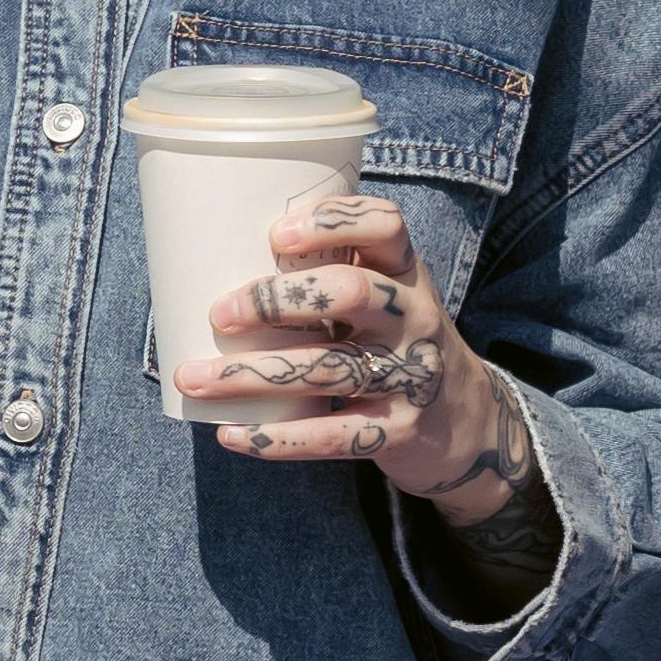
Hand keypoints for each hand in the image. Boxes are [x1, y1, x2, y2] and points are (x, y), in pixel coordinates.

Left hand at [180, 192, 563, 582]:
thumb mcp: (385, 297)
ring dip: (251, 375)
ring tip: (192, 377)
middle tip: (219, 313)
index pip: (385, 225)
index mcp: (404, 273)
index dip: (332, 223)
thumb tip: (212, 258)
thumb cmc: (394, 341)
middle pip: (349, 292)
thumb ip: (328, 274)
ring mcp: (412, 374)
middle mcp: (415, 316)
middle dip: (276, 300)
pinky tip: (232, 435)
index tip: (274, 236)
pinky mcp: (399, 430)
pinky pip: (332, 434)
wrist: (468, 423)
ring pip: (328, 369)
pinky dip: (276, 437)